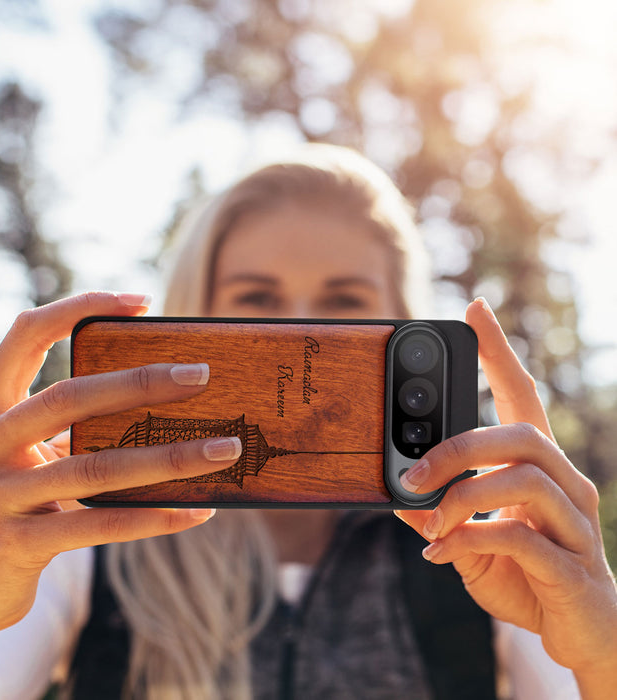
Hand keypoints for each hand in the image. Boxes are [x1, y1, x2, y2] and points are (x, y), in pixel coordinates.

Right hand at [0, 292, 241, 640]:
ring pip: (94, 468)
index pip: (25, 334)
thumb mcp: (28, 455)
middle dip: (140, 382)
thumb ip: (72, 427)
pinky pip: (100, 524)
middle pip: (68, 398)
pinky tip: (197, 511)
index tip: (141, 301)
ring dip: (169, 457)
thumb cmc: (15, 503)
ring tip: (224, 449)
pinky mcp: (16, 546)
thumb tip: (165, 400)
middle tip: (202, 375)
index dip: (79, 307)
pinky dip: (154, 517)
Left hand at [395, 298, 616, 690]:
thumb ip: (440, 515)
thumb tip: (397, 495)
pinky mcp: (573, 566)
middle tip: (412, 472)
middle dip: (459, 447)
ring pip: (523, 479)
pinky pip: (521, 537)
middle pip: (521, 434)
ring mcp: (576, 524)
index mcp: (539, 468)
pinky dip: (470, 539)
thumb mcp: (471, 540)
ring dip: (462, 497)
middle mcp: (566, 484)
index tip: (474, 309)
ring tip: (429, 522)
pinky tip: (441, 554)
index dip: (499, 352)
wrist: (580, 635)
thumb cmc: (526, 577)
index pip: (522, 396)